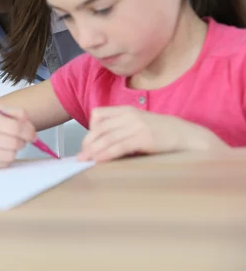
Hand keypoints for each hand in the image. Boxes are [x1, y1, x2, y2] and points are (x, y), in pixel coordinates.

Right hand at [0, 107, 35, 170]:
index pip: (15, 128)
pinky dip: (5, 159)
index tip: (32, 134)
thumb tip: (31, 128)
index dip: (28, 131)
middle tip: (19, 139)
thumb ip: (16, 113)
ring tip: (6, 144)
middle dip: (22, 141)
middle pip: (15, 143)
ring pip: (11, 156)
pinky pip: (3, 165)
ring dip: (13, 150)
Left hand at [78, 106, 228, 162]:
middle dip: (88, 143)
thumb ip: (122, 129)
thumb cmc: (163, 134)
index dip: (89, 129)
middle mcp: (130, 115)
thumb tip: (102, 144)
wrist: (188, 137)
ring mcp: (137, 126)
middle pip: (99, 128)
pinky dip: (106, 153)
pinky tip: (99, 160)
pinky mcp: (144, 138)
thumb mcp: (140, 125)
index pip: (98, 115)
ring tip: (85, 160)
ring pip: (107, 138)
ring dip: (93, 150)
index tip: (87, 143)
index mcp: (127, 110)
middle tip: (82, 156)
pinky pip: (119, 146)